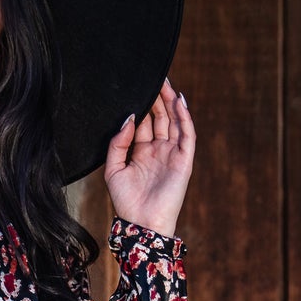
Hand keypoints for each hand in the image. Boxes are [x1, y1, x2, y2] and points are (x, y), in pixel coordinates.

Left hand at [105, 76, 194, 239]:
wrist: (141, 224)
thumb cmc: (126, 201)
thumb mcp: (113, 168)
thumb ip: (118, 142)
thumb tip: (130, 118)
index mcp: (142, 152)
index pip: (144, 122)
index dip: (143, 104)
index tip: (136, 86)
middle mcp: (159, 150)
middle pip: (160, 117)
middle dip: (157, 98)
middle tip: (153, 76)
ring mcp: (173, 154)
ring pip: (174, 122)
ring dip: (170, 102)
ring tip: (165, 82)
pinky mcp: (184, 160)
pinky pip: (187, 134)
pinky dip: (184, 117)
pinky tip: (178, 101)